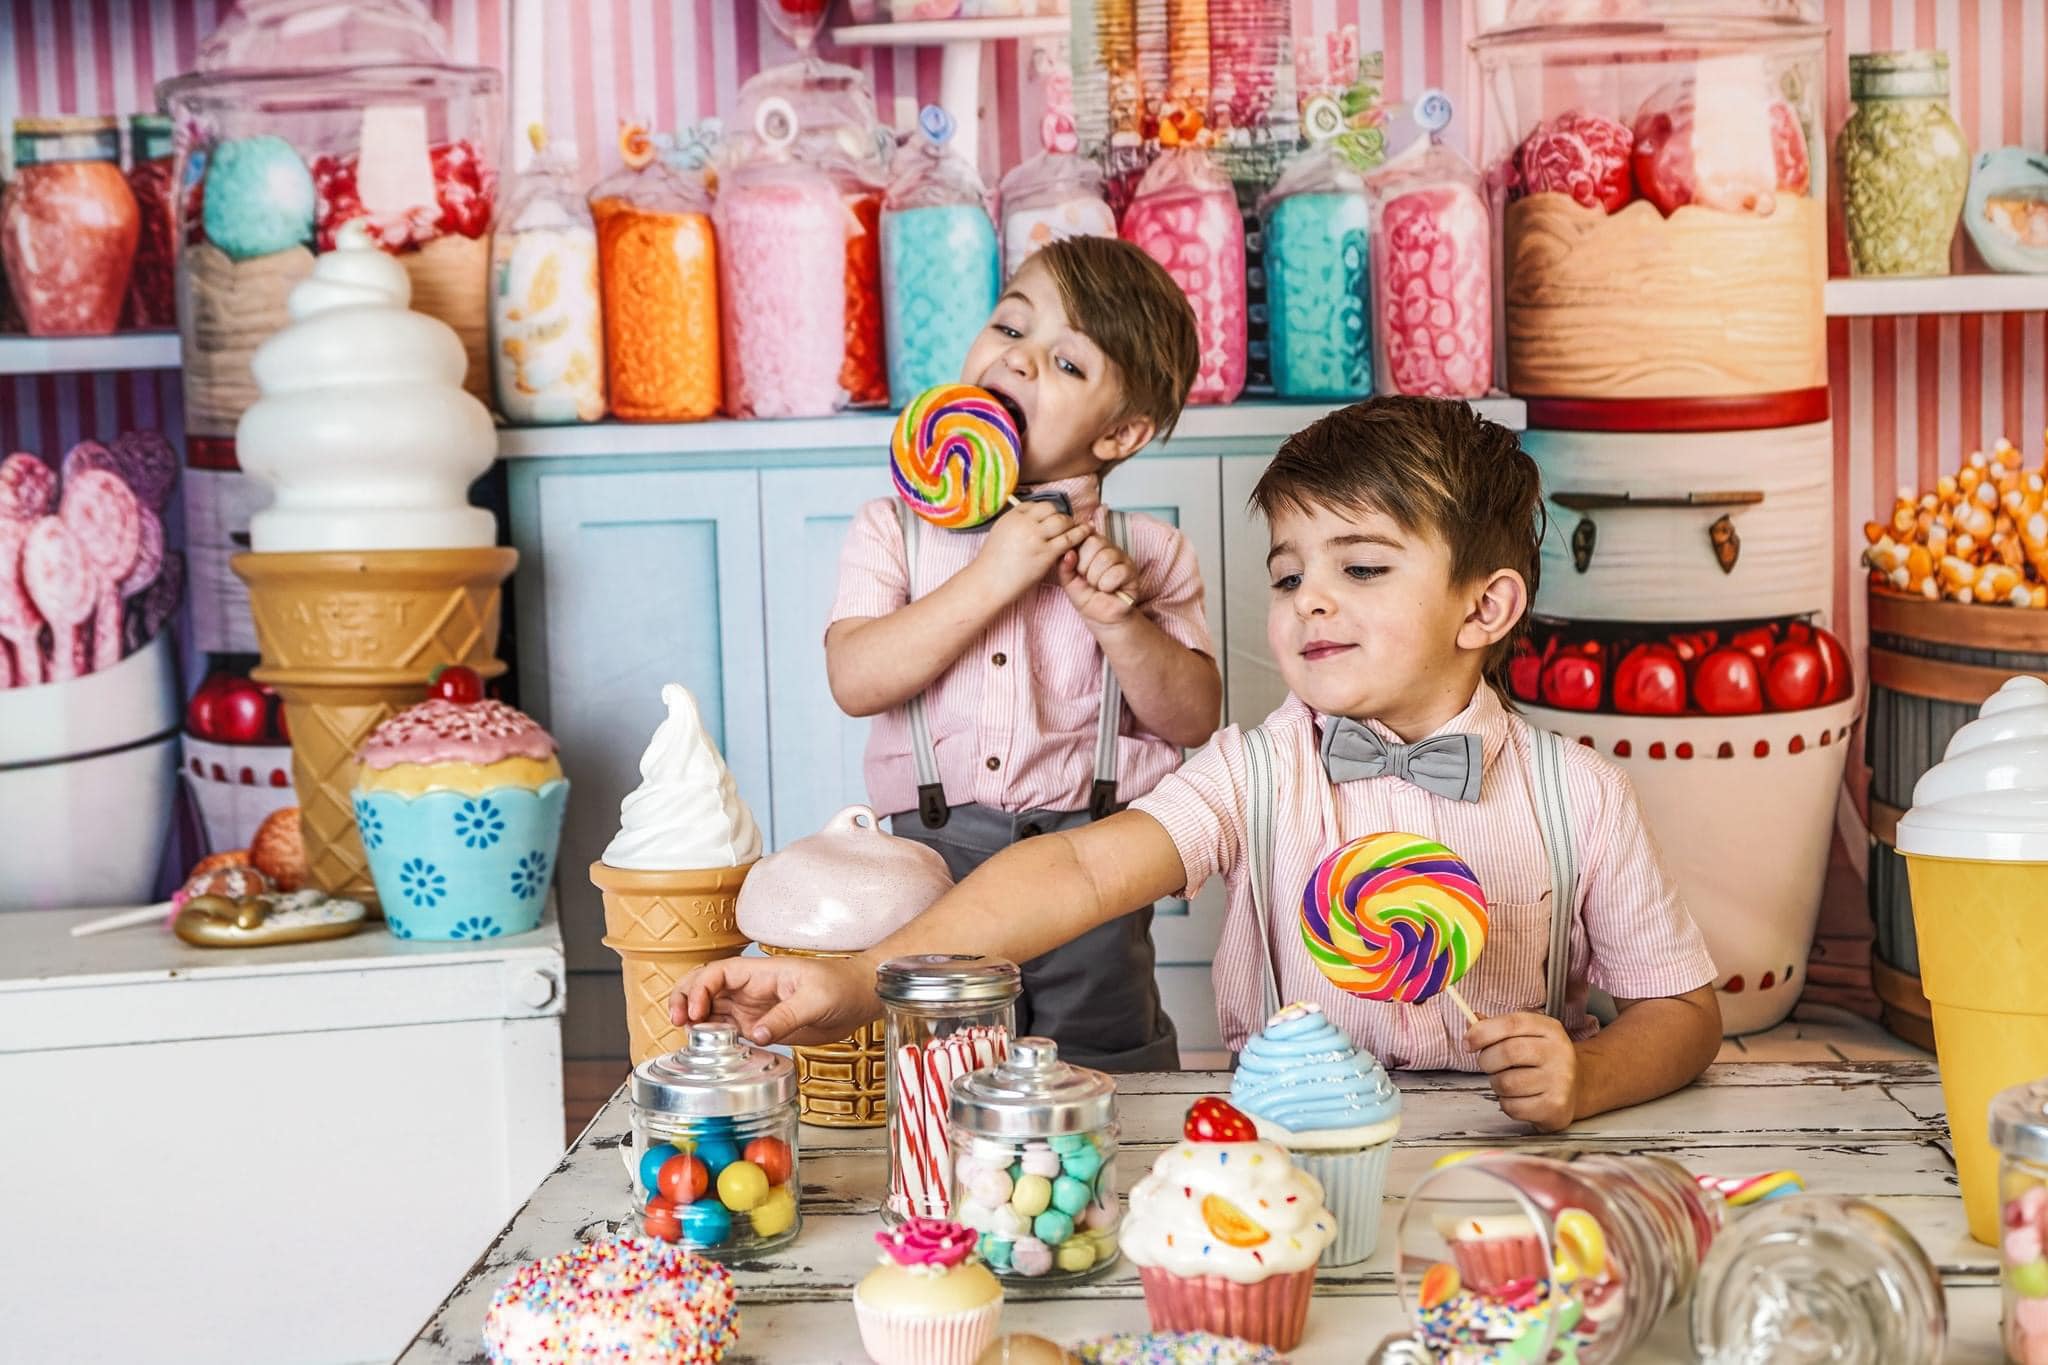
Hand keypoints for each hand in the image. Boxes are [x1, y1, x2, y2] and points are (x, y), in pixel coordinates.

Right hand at [668, 954, 880, 1047]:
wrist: (861, 997)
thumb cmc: (842, 986)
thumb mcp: (817, 1000)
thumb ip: (785, 1017)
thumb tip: (755, 1034)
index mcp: (761, 972)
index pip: (717, 972)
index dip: (699, 988)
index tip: (693, 1010)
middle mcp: (751, 989)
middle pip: (704, 987)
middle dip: (684, 999)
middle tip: (677, 1022)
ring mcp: (753, 1008)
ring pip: (711, 1009)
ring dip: (694, 1020)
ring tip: (687, 1037)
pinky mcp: (760, 1026)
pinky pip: (727, 1029)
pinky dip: (711, 1037)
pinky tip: (707, 1049)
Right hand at [971, 500, 1091, 603]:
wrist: (988, 582)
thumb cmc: (992, 564)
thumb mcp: (999, 534)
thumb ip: (1015, 525)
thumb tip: (1029, 521)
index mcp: (1012, 517)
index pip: (1034, 505)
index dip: (1045, 511)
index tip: (1050, 516)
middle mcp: (1024, 523)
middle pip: (1050, 509)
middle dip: (1060, 515)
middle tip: (1065, 522)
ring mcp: (1036, 537)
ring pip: (1062, 521)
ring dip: (1071, 523)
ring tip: (1076, 528)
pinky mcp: (1046, 553)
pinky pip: (1069, 538)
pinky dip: (1081, 534)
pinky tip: (1088, 532)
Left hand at [1058, 533, 1138, 624]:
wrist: (1102, 619)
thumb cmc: (1087, 597)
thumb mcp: (1069, 581)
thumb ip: (1065, 566)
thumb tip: (1068, 553)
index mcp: (1093, 546)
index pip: (1083, 536)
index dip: (1077, 555)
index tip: (1078, 571)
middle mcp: (1109, 548)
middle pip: (1094, 543)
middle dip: (1085, 566)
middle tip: (1088, 580)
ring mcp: (1122, 558)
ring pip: (1105, 558)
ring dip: (1096, 578)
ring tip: (1098, 586)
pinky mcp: (1131, 572)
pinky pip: (1117, 572)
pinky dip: (1108, 585)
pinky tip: (1109, 590)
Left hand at [1466, 1011, 1581, 1131]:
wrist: (1577, 1088)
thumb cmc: (1542, 1060)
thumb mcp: (1526, 1035)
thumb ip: (1497, 1027)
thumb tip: (1471, 1022)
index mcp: (1550, 1029)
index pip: (1511, 1023)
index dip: (1483, 1031)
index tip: (1468, 1042)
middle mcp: (1559, 1052)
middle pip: (1507, 1052)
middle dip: (1486, 1060)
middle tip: (1488, 1064)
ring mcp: (1559, 1081)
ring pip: (1506, 1082)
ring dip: (1497, 1084)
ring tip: (1508, 1081)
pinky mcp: (1555, 1106)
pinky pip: (1512, 1106)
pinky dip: (1506, 1103)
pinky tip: (1519, 1097)